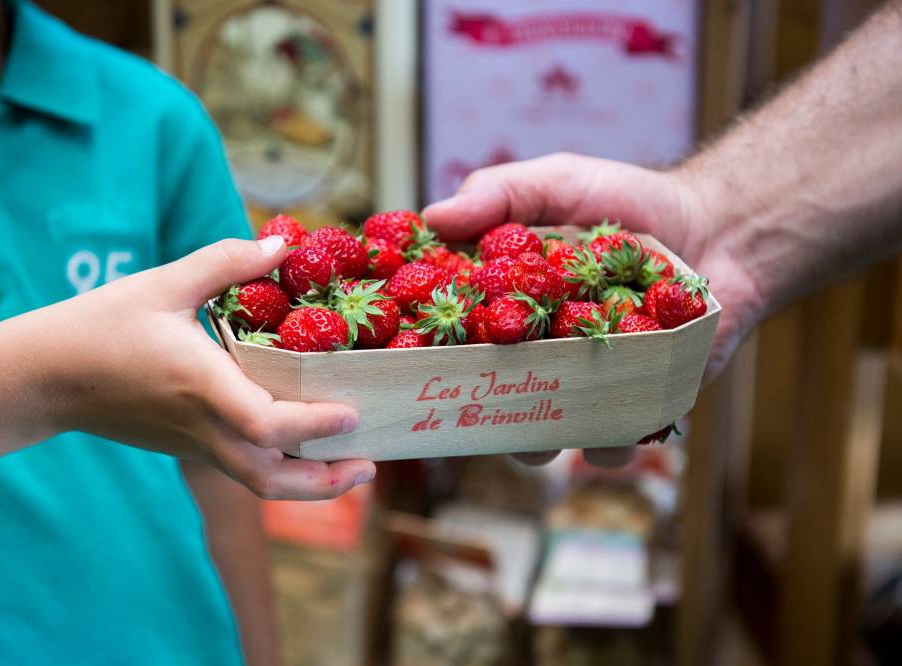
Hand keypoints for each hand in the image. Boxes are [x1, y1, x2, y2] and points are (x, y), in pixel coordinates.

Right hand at [42, 236, 375, 499]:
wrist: (45, 376)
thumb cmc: (102, 324)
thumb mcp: (165, 282)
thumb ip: (227, 261)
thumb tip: (283, 244)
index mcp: (200, 384)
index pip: (263, 424)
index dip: (311, 426)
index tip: (351, 415)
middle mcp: (202, 426)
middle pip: (270, 479)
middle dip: (325, 482)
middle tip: (369, 464)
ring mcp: (193, 444)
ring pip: (258, 485)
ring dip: (308, 487)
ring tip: (350, 469)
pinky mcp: (186, 447)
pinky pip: (242, 470)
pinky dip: (281, 471)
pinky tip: (305, 448)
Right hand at [423, 153, 765, 465]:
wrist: (719, 229)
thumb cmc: (628, 204)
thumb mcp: (557, 183)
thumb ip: (499, 194)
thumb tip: (431, 217)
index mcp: (506, 306)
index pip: (454, 335)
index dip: (427, 349)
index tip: (405, 355)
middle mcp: (537, 353)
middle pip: (489, 397)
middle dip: (476, 414)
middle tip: (472, 411)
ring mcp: (583, 383)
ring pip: (545, 435)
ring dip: (537, 443)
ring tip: (544, 436)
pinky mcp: (634, 404)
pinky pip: (613, 441)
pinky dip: (609, 444)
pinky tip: (615, 427)